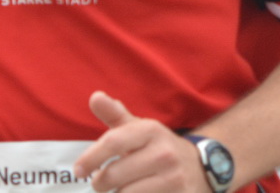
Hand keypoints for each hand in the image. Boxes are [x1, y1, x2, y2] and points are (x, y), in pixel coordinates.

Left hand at [75, 92, 207, 192]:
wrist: (201, 168)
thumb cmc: (158, 148)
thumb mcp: (140, 129)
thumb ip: (115, 115)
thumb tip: (94, 96)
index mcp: (151, 130)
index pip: (113, 142)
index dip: (91, 157)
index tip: (77, 170)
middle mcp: (164, 153)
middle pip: (114, 175)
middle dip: (100, 183)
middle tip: (99, 184)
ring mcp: (173, 179)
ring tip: (119, 190)